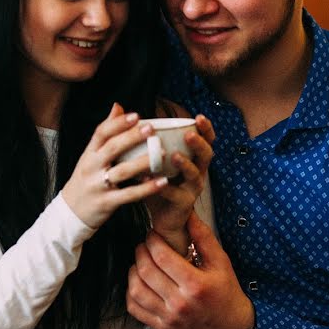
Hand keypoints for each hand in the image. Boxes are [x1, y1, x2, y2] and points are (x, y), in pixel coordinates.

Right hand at [62, 103, 169, 228]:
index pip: (100, 133)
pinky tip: (162, 181)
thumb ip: (105, 134)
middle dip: (131, 137)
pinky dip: (146, 188)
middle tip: (151, 129)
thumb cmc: (85, 180)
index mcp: (88, 154)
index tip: (136, 115)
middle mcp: (91, 167)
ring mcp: (98, 186)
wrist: (70, 212)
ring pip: (122, 171)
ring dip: (143, 162)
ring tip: (161, 154)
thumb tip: (118, 106)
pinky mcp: (107, 203)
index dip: (118, 123)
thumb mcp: (90, 156)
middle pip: (111, 148)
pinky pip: (129, 194)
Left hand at [127, 213, 254, 328]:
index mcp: (195, 284)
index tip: (153, 235)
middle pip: (146, 271)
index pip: (161, 256)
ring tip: (141, 262)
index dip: (152, 240)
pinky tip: (139, 282)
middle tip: (145, 245)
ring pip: (136, 290)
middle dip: (141, 252)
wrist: (232, 327)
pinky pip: (135, 308)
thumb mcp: (220, 261)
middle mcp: (180, 303)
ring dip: (133, 271)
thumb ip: (202, 236)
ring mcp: (169, 318)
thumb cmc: (226, 291)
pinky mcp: (162, 328)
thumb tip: (187, 212)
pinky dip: (131, 292)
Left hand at [144, 114, 214, 254]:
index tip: (198, 117)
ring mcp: (192, 188)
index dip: (205, 129)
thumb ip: (141, 138)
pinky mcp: (183, 203)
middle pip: (207, 155)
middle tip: (189, 134)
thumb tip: (121, 112)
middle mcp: (197, 171)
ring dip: (185, 165)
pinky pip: (176, 195)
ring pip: (195, 174)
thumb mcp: (152, 160)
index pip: (205, 139)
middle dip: (199, 143)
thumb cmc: (156, 184)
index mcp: (192, 158)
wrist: (160, 217)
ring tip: (174, 156)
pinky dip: (166, 187)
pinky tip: (156, 181)